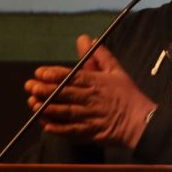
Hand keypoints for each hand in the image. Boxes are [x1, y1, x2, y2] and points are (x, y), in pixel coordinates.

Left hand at [24, 34, 156, 149]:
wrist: (141, 121)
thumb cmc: (127, 95)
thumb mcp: (116, 70)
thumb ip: (99, 55)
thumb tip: (86, 39)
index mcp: (97, 82)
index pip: (72, 76)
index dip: (54, 74)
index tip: (40, 73)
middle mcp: (91, 98)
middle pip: (65, 93)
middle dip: (45, 90)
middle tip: (30, 87)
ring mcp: (90, 116)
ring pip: (65, 111)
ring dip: (47, 108)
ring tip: (33, 104)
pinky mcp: (90, 132)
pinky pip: (71, 131)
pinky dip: (58, 129)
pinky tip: (45, 125)